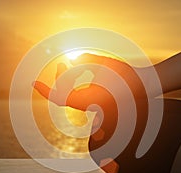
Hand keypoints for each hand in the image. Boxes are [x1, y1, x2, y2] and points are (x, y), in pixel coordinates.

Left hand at [33, 53, 147, 148]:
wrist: (146, 87)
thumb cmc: (127, 77)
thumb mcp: (105, 64)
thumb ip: (87, 60)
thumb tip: (74, 59)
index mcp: (88, 99)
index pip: (59, 98)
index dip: (45, 91)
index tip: (33, 83)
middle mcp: (89, 105)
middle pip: (65, 94)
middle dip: (60, 78)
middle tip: (61, 63)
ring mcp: (94, 104)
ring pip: (73, 94)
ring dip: (68, 81)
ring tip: (69, 66)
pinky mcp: (99, 102)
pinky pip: (82, 95)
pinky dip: (78, 84)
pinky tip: (81, 74)